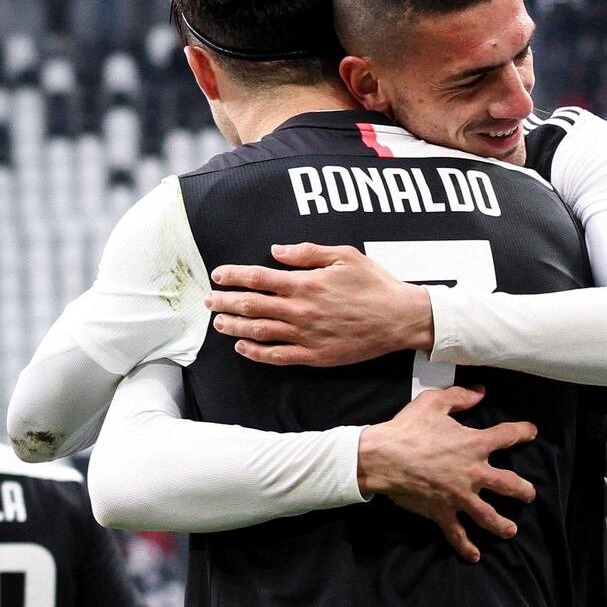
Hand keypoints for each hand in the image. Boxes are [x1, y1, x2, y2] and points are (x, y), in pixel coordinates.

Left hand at [206, 243, 433, 365]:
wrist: (399, 318)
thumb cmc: (373, 284)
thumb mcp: (344, 255)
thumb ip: (307, 252)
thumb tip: (276, 251)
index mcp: (305, 283)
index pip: (257, 278)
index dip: (233, 276)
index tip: (218, 275)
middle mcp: (300, 310)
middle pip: (251, 306)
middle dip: (225, 303)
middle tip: (207, 301)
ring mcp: (305, 335)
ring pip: (259, 333)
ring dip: (234, 327)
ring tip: (218, 323)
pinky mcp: (314, 355)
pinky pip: (278, 356)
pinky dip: (256, 353)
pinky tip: (243, 348)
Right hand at [358, 385, 536, 563]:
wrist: (383, 457)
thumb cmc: (408, 428)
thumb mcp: (434, 402)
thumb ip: (460, 396)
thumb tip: (480, 393)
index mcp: (473, 444)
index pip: (507, 435)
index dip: (522, 432)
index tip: (531, 432)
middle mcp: (472, 472)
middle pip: (508, 484)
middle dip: (522, 490)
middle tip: (529, 494)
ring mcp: (459, 496)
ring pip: (488, 515)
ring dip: (502, 524)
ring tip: (511, 530)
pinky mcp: (442, 511)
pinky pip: (457, 533)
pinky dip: (466, 546)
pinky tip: (475, 555)